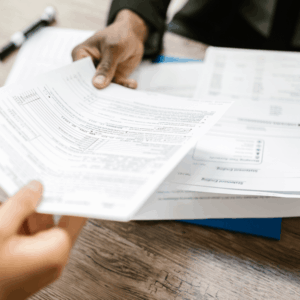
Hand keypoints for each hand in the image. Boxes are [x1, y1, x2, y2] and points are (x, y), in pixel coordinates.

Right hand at [0, 181, 86, 299]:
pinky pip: (25, 239)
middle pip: (52, 220)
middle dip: (42, 202)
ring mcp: (37, 264)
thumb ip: (21, 205)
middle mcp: (51, 259)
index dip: (71, 197)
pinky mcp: (24, 266)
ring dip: (25, 214)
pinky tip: (6, 213)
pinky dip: (17, 226)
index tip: (73, 182)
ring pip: (37, 228)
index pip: (74, 215)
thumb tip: (36, 188)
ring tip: (16, 199)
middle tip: (39, 183)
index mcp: (55, 250)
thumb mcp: (1, 230)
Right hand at [72, 9, 148, 88]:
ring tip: (121, 94)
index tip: (90, 93)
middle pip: (89, 84)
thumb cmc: (119, 35)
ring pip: (104, 88)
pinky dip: (124, 88)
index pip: (78, 72)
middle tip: (104, 100)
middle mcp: (89, 67)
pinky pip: (117, 87)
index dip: (82, 84)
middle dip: (98, 92)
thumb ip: (106, 67)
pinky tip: (132, 84)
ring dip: (113, 92)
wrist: (134, 36)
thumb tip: (97, 84)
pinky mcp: (113, 79)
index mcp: (81, 54)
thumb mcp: (113, 49)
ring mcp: (101, 74)